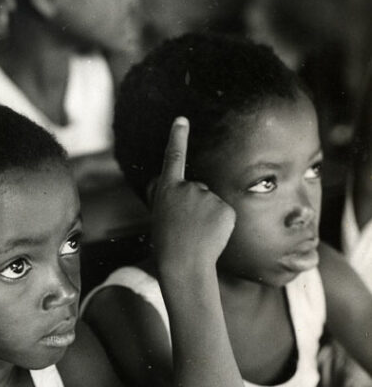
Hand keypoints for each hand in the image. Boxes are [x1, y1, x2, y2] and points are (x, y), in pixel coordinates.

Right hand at [153, 118, 235, 275]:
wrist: (184, 265)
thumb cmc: (169, 246)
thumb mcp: (160, 218)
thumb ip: (172, 201)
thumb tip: (183, 191)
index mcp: (167, 190)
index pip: (173, 158)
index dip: (177, 137)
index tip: (181, 120)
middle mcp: (188, 188)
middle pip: (198, 190)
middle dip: (196, 207)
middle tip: (186, 230)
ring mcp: (208, 197)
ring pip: (212, 203)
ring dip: (207, 218)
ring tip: (197, 235)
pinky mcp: (225, 208)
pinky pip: (225, 214)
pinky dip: (220, 225)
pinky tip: (211, 236)